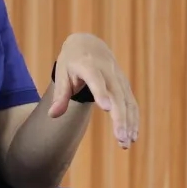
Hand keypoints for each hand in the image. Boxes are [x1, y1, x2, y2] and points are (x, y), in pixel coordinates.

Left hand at [48, 33, 139, 148]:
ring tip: (125, 143)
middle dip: (120, 117)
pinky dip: (133, 119)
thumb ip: (60, 95)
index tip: (106, 107)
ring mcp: (118, 78)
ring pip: (127, 101)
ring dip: (129, 122)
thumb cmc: (72, 61)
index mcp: (87, 64)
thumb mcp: (62, 73)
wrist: (89, 44)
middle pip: (116, 94)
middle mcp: (107, 70)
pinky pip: (131, 103)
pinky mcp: (124, 85)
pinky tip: (132, 136)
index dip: (100, 92)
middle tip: (120, 139)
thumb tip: (52, 115)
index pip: (95, 78)